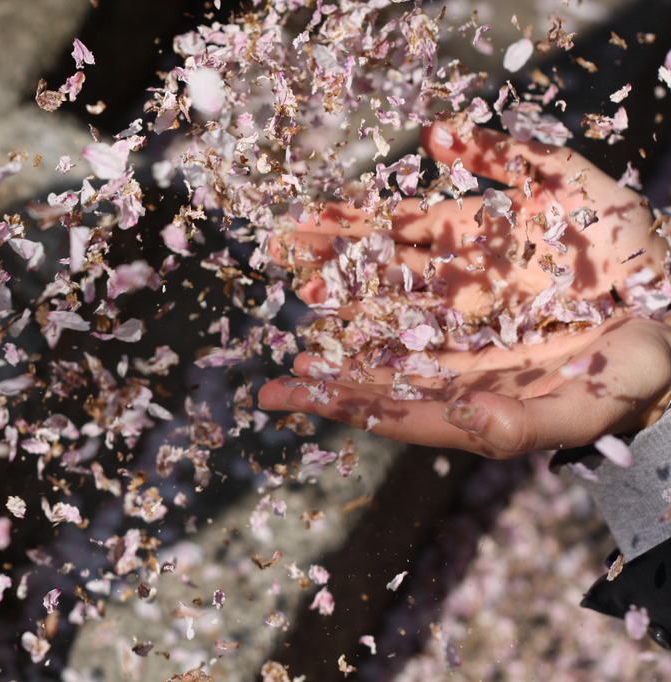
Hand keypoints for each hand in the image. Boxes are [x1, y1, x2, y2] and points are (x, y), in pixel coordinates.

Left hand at [259, 123, 670, 458]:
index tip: (283, 386)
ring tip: (300, 235)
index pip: (384, 392)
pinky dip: (419, 197)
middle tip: (283, 292)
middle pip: (376, 322)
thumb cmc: (624, 382)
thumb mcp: (579, 413)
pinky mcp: (502, 237)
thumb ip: (517, 427)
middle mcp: (456, 332)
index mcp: (462, 383)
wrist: (668, 327)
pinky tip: (393, 181)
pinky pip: (446, 218)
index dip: (333, 391)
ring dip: (351, 249)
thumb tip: (460, 419)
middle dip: (329, 306)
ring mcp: (474, 283)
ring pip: (398, 265)